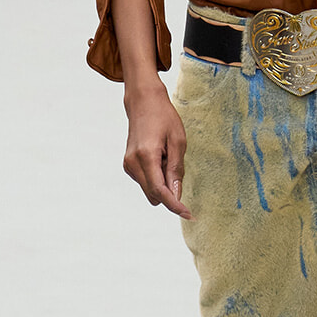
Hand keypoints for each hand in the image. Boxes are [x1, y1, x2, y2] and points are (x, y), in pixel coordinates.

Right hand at [123, 84, 190, 218]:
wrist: (143, 102)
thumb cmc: (164, 118)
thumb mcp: (178, 142)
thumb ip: (176, 170)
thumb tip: (176, 195)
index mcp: (146, 156)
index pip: (160, 191)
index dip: (175, 205)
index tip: (188, 214)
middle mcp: (133, 163)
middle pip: (154, 195)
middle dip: (170, 192)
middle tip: (177, 168)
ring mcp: (128, 165)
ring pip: (150, 190)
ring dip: (163, 182)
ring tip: (166, 156)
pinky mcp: (128, 165)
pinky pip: (147, 181)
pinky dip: (156, 176)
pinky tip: (159, 157)